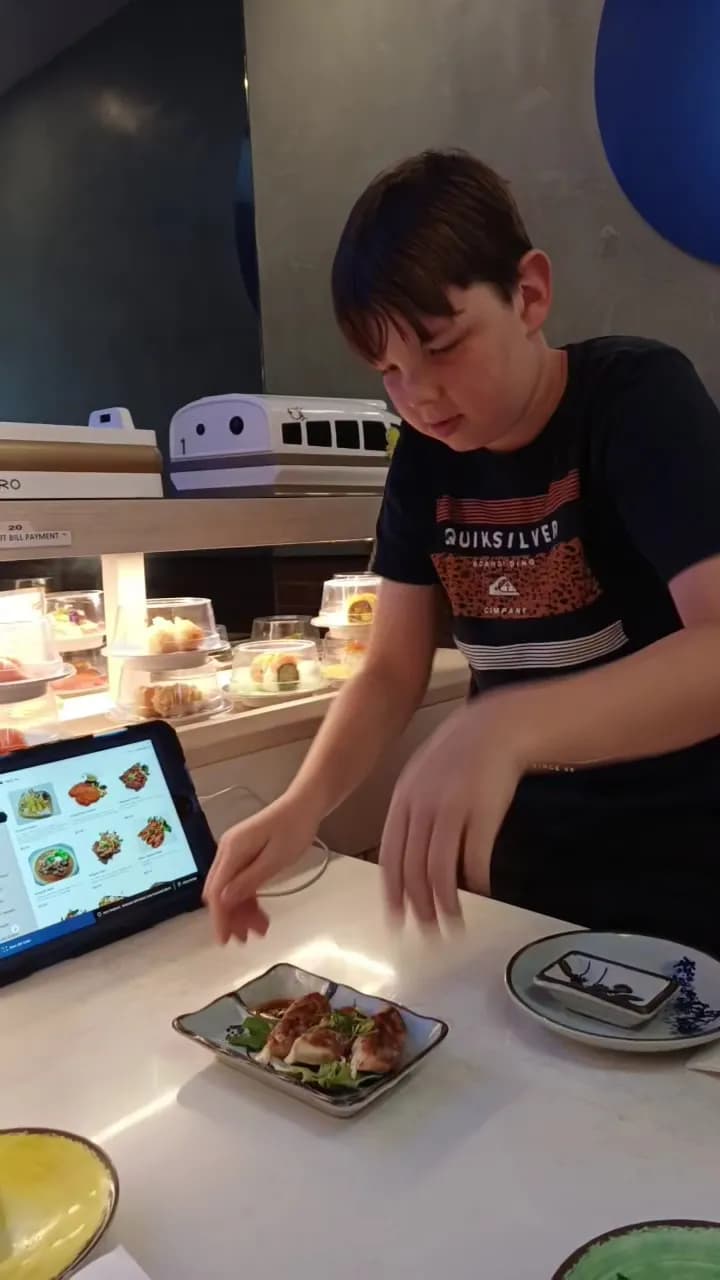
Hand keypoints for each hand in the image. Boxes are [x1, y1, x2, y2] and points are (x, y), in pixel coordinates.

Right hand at [203, 794, 319, 943]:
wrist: (305, 805)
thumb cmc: (294, 829)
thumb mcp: (275, 859)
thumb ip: (249, 880)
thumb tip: (223, 901)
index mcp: (232, 851)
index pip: (216, 891)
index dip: (219, 918)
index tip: (224, 940)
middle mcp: (228, 851)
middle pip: (220, 892)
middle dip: (231, 917)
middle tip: (246, 939)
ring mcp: (235, 852)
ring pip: (230, 889)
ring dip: (241, 911)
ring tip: (259, 930)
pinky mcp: (245, 854)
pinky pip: (240, 882)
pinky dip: (247, 899)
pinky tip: (259, 913)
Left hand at [379, 696, 527, 925]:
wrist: (494, 727)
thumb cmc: (458, 756)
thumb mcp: (422, 779)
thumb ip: (412, 815)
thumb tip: (408, 860)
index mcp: (403, 800)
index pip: (390, 856)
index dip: (392, 892)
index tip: (396, 919)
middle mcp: (422, 807)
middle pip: (414, 869)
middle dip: (419, 906)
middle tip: (429, 931)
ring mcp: (452, 809)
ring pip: (440, 870)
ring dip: (446, 903)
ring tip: (453, 923)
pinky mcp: (483, 813)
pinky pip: (475, 859)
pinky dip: (476, 883)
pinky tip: (481, 894)